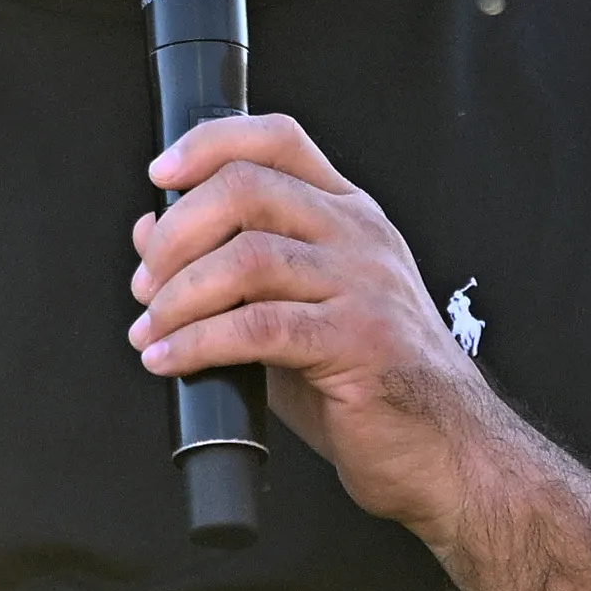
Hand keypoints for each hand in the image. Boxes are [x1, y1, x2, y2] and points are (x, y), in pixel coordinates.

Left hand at [126, 115, 507, 538]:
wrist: (443, 451)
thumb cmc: (365, 382)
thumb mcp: (289, 309)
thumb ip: (226, 269)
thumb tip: (149, 231)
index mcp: (347, 215)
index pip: (277, 140)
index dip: (209, 144)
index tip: (160, 173)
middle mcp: (359, 236)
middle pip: (248, 188)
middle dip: (177, 234)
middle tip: (146, 284)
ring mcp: (365, 285)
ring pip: (248, 257)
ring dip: (178, 297)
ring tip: (152, 332)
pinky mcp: (360, 341)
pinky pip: (258, 328)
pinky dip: (198, 343)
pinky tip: (171, 361)